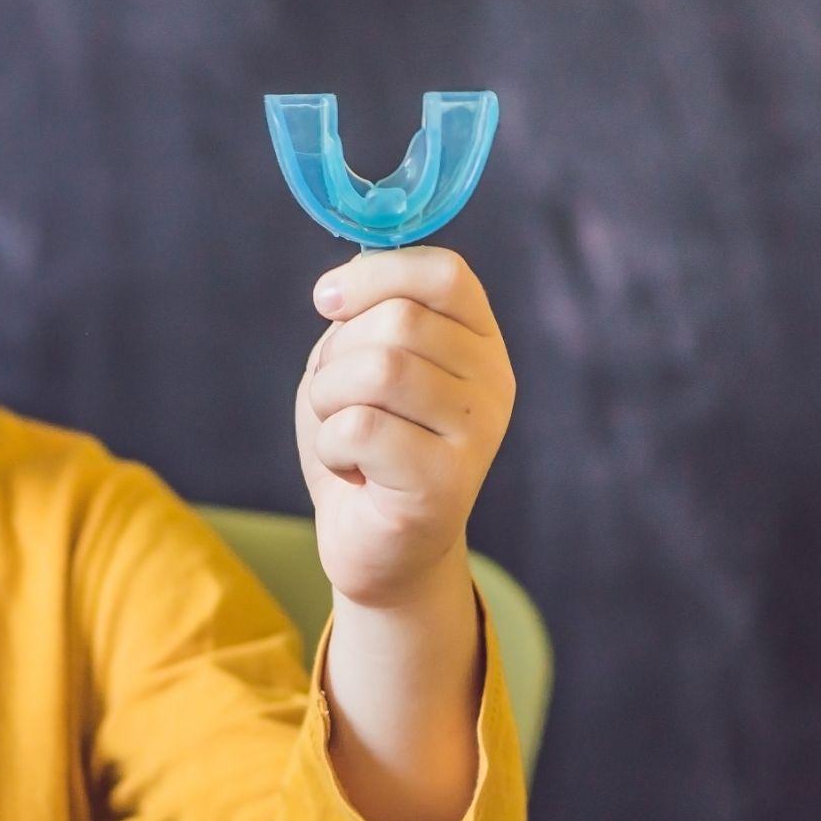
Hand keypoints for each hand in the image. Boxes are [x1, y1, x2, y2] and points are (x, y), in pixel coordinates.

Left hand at [295, 245, 515, 609]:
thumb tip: (344, 283)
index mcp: (480, 342)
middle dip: (338, 353)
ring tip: (340, 430)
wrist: (376, 547)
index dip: (374, 274)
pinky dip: (332, 444)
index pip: (444, 273)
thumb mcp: (363, 362)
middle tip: (336, 398)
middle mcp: (493, 383)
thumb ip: (370, 315)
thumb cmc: (365, 445)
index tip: (327, 301)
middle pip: (399, 320)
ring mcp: (478, 435)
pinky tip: (352, 469)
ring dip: (329, 396)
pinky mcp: (446, 484)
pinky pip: (361, 427)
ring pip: (379, 368)